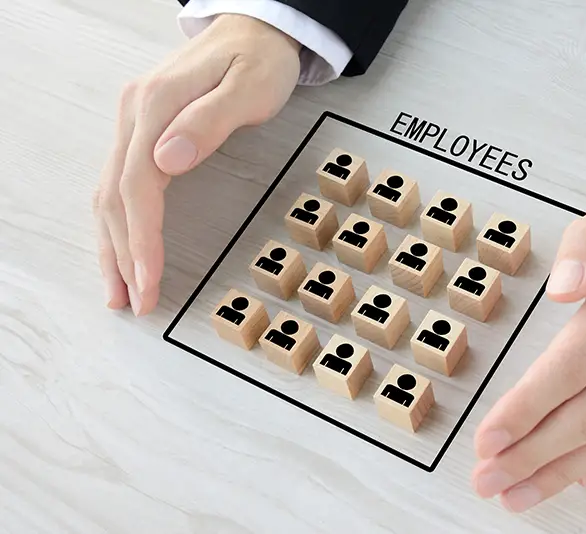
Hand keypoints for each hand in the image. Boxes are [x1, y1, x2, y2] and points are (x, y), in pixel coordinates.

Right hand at [92, 14, 300, 314]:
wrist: (253, 30)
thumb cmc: (258, 60)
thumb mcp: (248, 86)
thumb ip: (210, 121)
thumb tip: (166, 160)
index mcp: (157, 103)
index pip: (138, 182)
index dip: (141, 237)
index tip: (148, 279)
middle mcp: (135, 114)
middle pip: (115, 195)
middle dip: (123, 254)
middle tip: (134, 302)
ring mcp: (134, 123)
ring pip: (110, 193)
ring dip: (111, 245)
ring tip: (118, 292)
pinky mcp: (141, 132)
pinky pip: (119, 183)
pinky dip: (118, 223)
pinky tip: (121, 249)